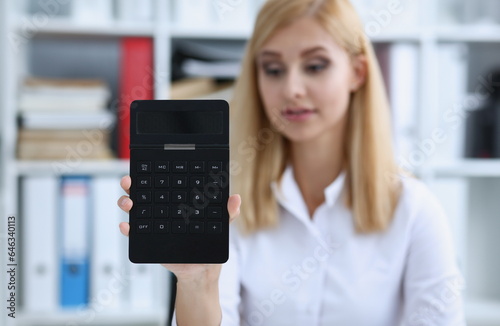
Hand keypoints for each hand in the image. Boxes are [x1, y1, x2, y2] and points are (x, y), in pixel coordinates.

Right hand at [117, 175, 240, 280]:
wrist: (201, 270)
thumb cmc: (209, 243)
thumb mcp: (220, 225)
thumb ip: (227, 212)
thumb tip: (235, 199)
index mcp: (176, 200)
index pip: (162, 182)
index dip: (152, 173)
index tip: (146, 167)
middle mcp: (161, 209)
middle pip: (142, 192)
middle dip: (132, 184)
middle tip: (129, 182)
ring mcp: (153, 224)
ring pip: (134, 209)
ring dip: (126, 203)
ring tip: (129, 203)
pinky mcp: (148, 240)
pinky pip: (134, 233)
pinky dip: (127, 229)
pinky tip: (126, 226)